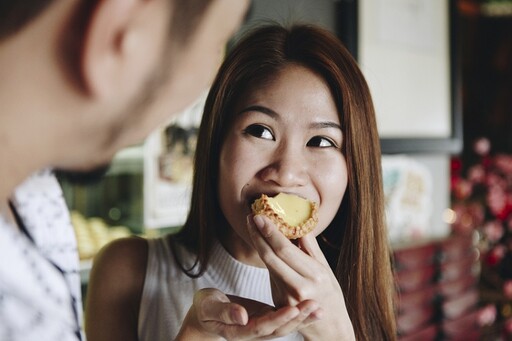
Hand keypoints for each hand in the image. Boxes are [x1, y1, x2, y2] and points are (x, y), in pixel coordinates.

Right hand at [175, 288, 320, 339]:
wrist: (206, 313)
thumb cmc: (205, 307)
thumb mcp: (209, 307)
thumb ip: (224, 311)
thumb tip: (241, 316)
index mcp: (239, 331)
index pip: (262, 327)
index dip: (278, 319)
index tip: (293, 308)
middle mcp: (254, 332)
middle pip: (279, 328)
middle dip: (298, 318)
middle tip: (315, 306)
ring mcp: (262, 326)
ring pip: (285, 325)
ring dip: (303, 317)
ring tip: (319, 308)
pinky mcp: (267, 318)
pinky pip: (285, 317)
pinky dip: (300, 313)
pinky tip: (313, 306)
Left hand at [247, 214, 355, 340]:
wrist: (330, 326)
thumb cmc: (330, 293)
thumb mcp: (326, 268)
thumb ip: (310, 247)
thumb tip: (297, 222)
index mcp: (314, 275)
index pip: (284, 250)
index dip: (269, 232)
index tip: (259, 216)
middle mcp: (299, 288)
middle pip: (271, 257)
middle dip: (257, 235)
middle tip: (250, 217)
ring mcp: (287, 297)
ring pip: (268, 265)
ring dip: (258, 244)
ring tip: (253, 226)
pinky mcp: (279, 303)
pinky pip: (271, 274)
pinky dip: (266, 257)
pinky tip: (261, 243)